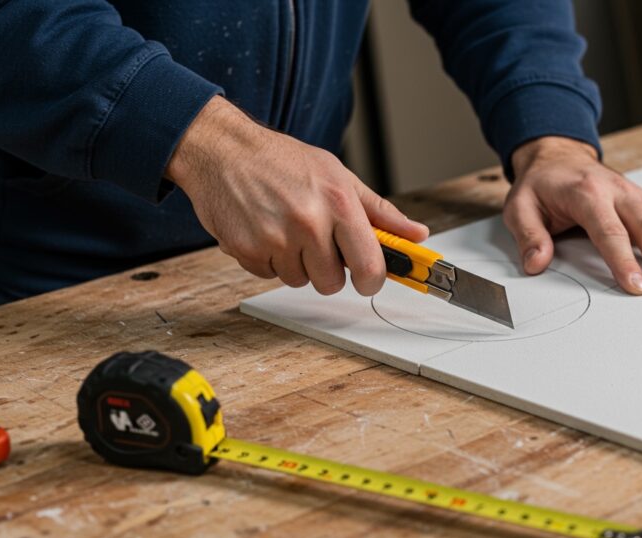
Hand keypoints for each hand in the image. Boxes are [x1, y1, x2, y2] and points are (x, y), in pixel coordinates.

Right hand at [166, 96, 427, 294]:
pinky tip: (265, 230)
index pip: (370, 266)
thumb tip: (417, 234)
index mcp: (338, 203)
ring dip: (296, 264)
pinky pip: (269, 276)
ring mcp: (275, 239)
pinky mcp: (246, 250)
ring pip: (300, 281)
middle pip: (331, 282)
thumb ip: (380, 212)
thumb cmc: (282, 161)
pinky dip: (269, 260)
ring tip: (287, 229)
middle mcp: (308, 223)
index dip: (372, 280)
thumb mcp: (339, 177)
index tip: (368, 279)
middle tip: (317, 242)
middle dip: (328, 269)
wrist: (223, 150)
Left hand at [505, 136, 641, 296]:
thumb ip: (528, 235)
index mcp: (586, 193)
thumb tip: (536, 262)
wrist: (557, 155)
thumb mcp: (520, 206)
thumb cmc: (542, 184)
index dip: (624, 259)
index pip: (609, 230)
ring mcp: (635, 195)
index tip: (635, 285)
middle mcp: (617, 191)